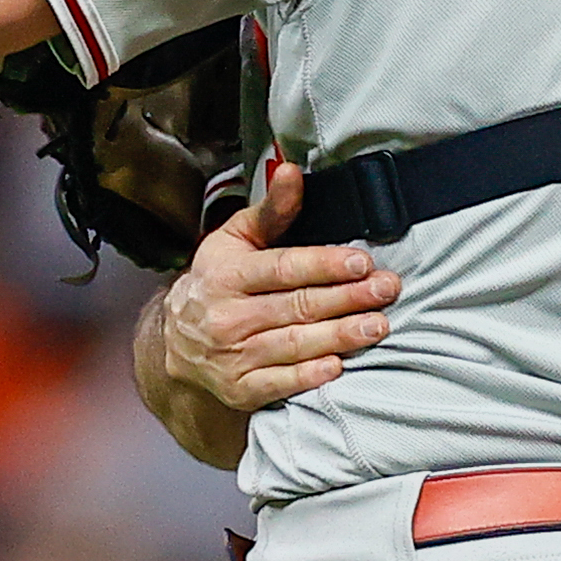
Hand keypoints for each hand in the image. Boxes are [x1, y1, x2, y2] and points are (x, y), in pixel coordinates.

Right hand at [160, 161, 399, 409]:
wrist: (174, 342)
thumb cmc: (217, 281)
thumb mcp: (235, 239)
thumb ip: (271, 208)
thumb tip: (291, 170)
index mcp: (226, 275)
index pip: (282, 268)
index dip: (324, 265)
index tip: (361, 262)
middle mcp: (226, 316)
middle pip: (296, 306)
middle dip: (347, 298)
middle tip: (386, 290)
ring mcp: (231, 356)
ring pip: (294, 344)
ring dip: (339, 336)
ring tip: (376, 326)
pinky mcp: (239, 389)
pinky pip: (279, 384)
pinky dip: (309, 377)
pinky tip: (338, 366)